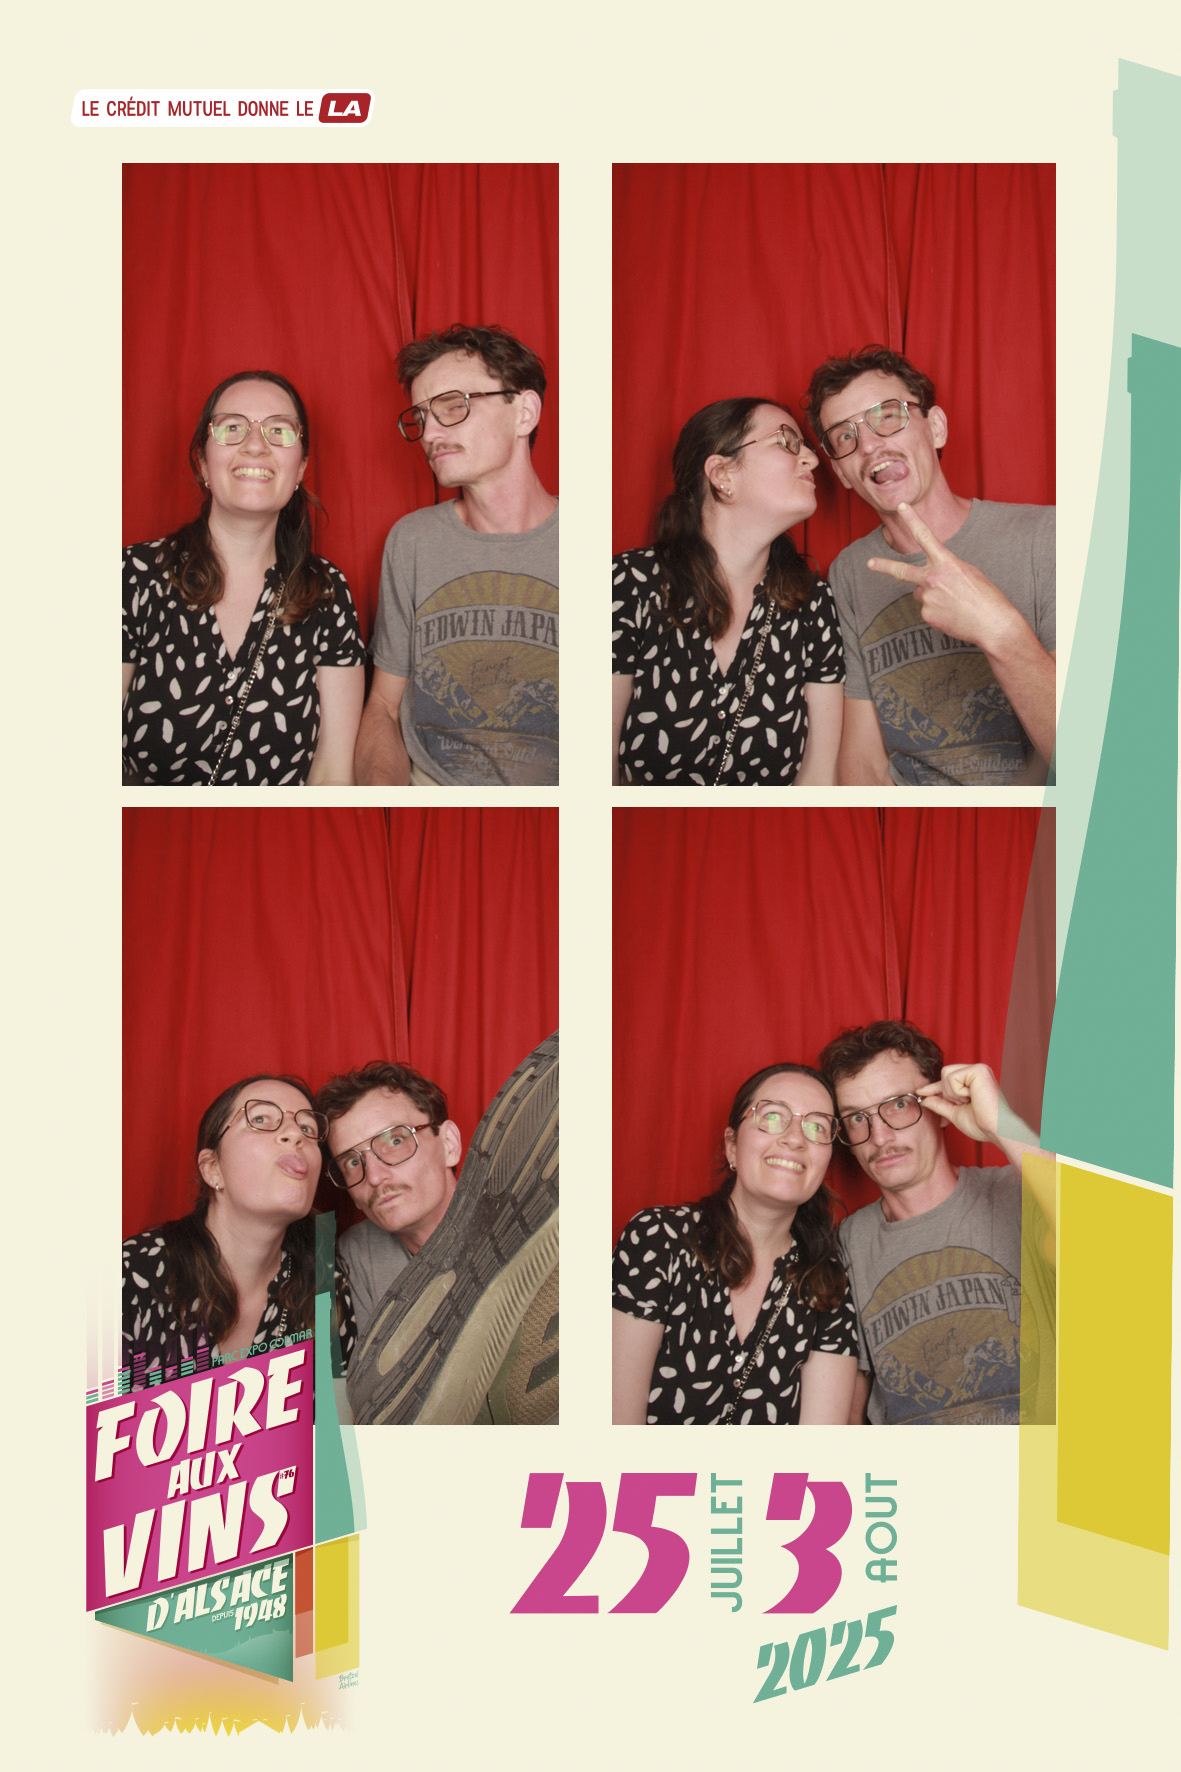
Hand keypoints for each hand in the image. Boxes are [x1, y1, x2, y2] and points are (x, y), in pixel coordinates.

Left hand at [867, 504, 1018, 652]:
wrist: (992, 623)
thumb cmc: (985, 596)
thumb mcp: (968, 572)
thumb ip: (945, 570)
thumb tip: (928, 582)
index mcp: (946, 563)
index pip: (925, 536)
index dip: (912, 520)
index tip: (902, 507)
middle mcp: (932, 579)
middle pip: (902, 571)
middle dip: (884, 566)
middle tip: (870, 563)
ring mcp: (928, 598)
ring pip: (921, 593)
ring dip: (932, 595)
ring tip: (954, 602)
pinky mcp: (927, 615)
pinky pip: (928, 609)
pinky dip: (938, 611)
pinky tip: (953, 614)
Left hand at [917, 1063, 1000, 1143]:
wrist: (997, 1131)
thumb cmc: (982, 1125)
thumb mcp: (955, 1113)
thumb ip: (941, 1104)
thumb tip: (924, 1099)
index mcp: (975, 1080)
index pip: (949, 1079)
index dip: (934, 1087)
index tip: (920, 1092)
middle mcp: (978, 1071)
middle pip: (945, 1073)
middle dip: (947, 1093)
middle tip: (963, 1104)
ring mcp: (979, 1069)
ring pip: (946, 1074)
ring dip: (953, 1094)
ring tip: (969, 1102)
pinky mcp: (979, 1070)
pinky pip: (952, 1077)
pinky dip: (957, 1092)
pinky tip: (971, 1098)